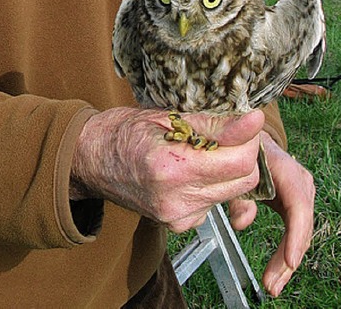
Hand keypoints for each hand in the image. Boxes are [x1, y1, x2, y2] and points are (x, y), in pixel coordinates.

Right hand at [70, 107, 263, 232]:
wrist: (88, 159)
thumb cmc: (121, 131)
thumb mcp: (165, 116)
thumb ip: (212, 123)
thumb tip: (252, 119)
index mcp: (171, 168)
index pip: (239, 163)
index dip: (250, 138)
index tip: (249, 118)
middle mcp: (176, 200)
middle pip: (242, 181)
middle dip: (245, 153)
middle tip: (231, 131)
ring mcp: (177, 217)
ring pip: (231, 192)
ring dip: (228, 168)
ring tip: (205, 147)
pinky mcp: (177, 224)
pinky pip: (213, 202)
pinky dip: (211, 182)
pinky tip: (190, 167)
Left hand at [228, 131, 314, 296]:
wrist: (250, 136)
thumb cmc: (241, 149)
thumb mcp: (236, 166)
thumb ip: (238, 194)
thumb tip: (241, 224)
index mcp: (285, 169)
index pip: (298, 206)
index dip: (295, 235)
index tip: (289, 260)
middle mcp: (301, 181)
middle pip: (301, 226)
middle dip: (287, 259)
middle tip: (271, 284)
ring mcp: (303, 192)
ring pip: (301, 234)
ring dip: (287, 262)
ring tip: (272, 284)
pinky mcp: (298, 202)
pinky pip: (295, 232)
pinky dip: (286, 253)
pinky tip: (277, 272)